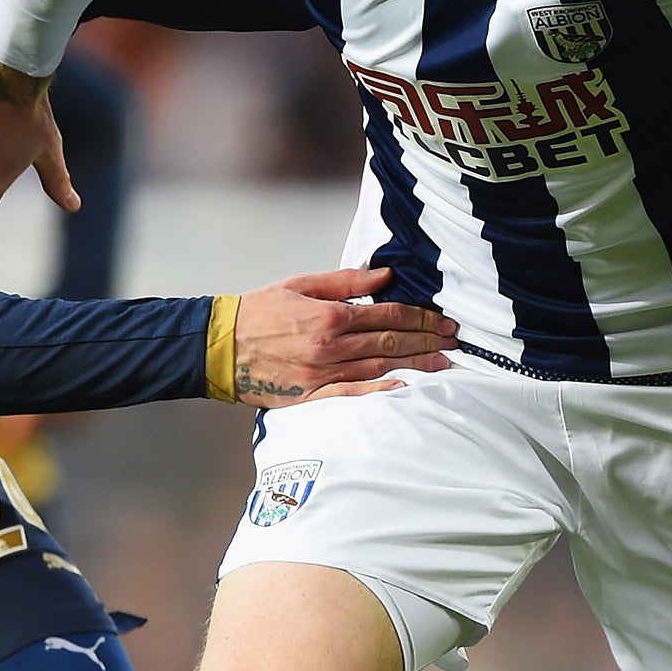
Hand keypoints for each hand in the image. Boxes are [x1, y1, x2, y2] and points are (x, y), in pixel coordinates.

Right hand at [231, 267, 456, 407]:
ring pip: (378, 369)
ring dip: (414, 365)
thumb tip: (385, 274)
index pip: (386, 316)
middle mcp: (328, 346)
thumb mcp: (300, 284)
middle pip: (389, 343)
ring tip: (442, 363)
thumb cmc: (258, 311)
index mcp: (328, 316)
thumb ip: (345, 281)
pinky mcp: (310, 396)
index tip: (441, 320)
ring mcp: (320, 374)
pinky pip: (351, 395)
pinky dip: (379, 392)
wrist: (218, 346)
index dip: (419, 318)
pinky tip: (404, 389)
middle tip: (453, 341)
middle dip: (426, 340)